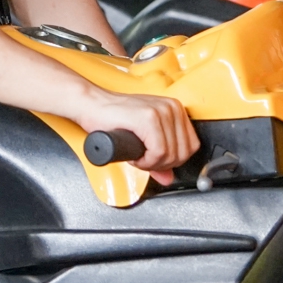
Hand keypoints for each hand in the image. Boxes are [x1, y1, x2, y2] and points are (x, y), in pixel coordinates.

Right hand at [70, 88, 198, 184]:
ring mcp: (161, 111)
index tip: (155, 160)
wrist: (91, 106)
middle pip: (183, 153)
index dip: (173, 161)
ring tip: (138, 157)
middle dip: (163, 165)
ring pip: (171, 155)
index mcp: (175, 109)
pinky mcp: (148, 118)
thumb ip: (159, 158)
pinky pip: (158, 152)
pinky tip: (135, 156)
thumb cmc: (113, 118)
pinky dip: (146, 162)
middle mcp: (171, 108)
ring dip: (153, 164)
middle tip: (144, 161)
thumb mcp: (143, 138)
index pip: (191, 146)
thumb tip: (169, 177)